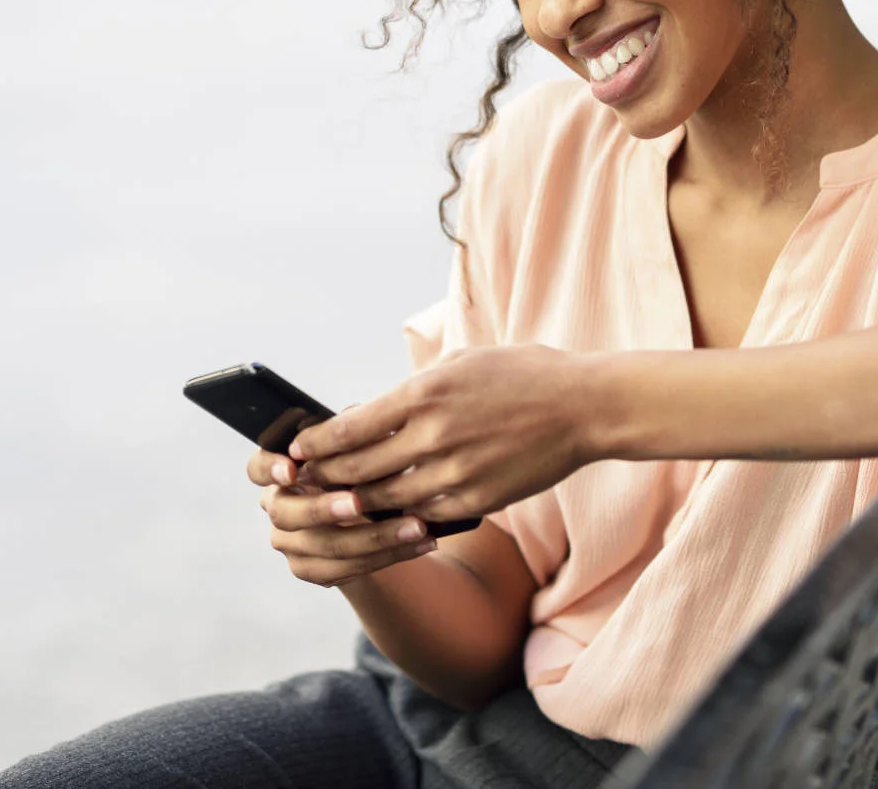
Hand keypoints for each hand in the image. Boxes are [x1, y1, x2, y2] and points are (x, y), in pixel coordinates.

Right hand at [245, 448, 438, 586]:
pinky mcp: (313, 570)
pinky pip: (346, 569)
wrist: (379, 515)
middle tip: (358, 502)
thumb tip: (358, 418)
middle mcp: (279, 508)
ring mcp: (292, 543)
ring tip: (416, 525)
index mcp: (282, 471)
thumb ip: (356, 435)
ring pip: (324, 546)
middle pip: (287, 513)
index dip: (270, 468)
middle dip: (323, 508)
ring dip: (374, 537)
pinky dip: (388, 556)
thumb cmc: (368, 467)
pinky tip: (420, 543)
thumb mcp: (365, 446)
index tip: (292, 468)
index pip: (258, 468)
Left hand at [288, 346, 599, 523]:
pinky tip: (386, 513)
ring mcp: (453, 473)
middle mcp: (432, 436)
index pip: (347, 429)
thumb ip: (412, 390)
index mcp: (423, 394)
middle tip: (302, 484)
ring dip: (355, 502)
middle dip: (323, 478)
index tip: (295, 451)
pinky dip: (398, 515)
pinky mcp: (475, 500)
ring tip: (336, 501)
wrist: (582, 408)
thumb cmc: (520, 375)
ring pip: (383, 500)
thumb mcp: (459, 362)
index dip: (313, 445)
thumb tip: (368, 413)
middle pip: (355, 470)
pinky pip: (420, 514)